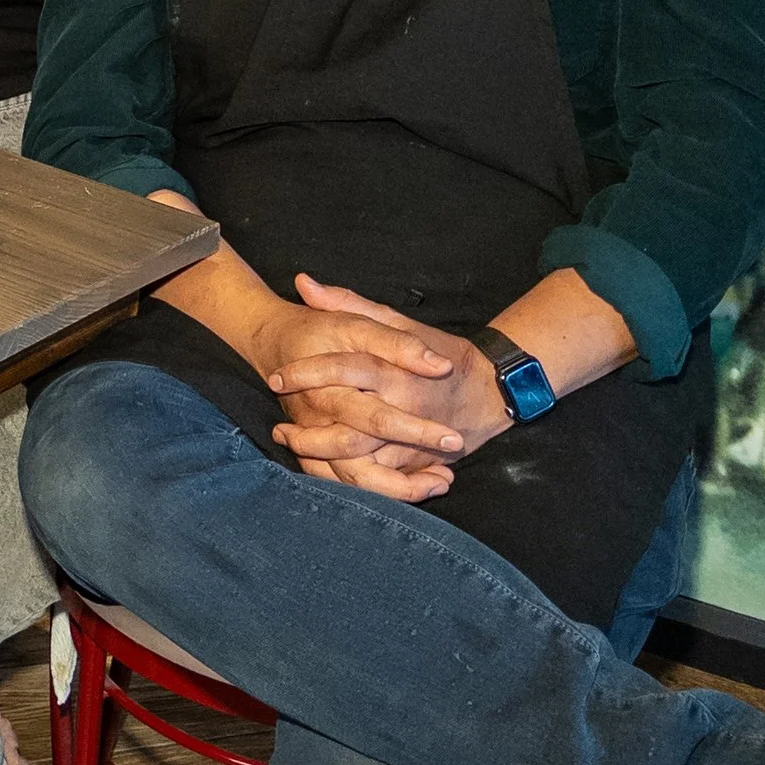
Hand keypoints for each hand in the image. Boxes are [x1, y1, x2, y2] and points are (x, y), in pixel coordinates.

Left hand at [265, 275, 507, 499]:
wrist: (489, 392)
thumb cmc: (440, 351)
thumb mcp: (398, 321)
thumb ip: (349, 303)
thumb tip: (303, 283)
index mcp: (397, 371)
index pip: (348, 370)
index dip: (309, 373)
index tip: (276, 377)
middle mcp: (404, 409)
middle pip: (352, 429)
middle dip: (310, 433)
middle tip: (280, 427)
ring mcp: (411, 442)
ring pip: (362, 463)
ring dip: (323, 460)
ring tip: (291, 444)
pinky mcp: (415, 462)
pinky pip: (378, 481)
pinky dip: (348, 480)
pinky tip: (319, 468)